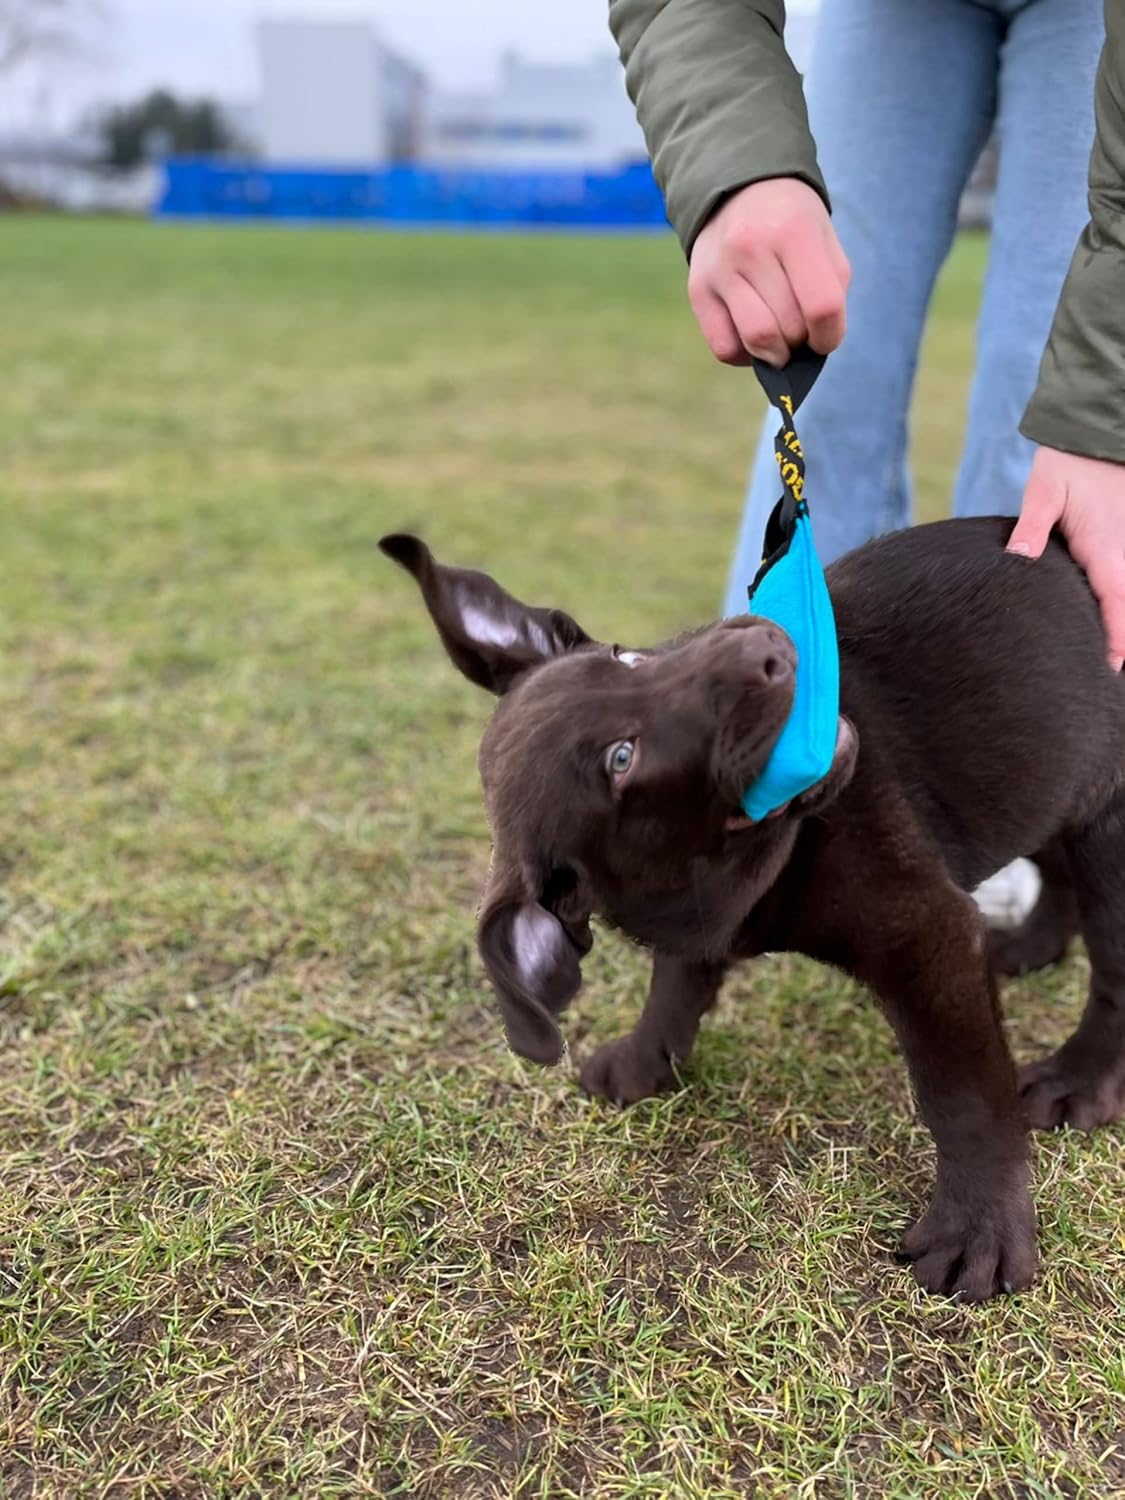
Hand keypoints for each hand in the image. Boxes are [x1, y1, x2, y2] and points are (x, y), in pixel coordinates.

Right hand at [687, 178, 850, 366]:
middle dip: (802, 341)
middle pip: (789, 327)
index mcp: (794, 231)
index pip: (821, 306)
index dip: (830, 335)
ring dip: (776, 353)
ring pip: (756, 340)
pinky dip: (745, 356)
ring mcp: (720, 270)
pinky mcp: (698, 290)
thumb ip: (831, 291)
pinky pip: (724, 347)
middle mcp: (751, 247)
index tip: (825, 337)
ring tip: (780, 341)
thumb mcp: (825, 240)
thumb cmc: (792, 224)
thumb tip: (816, 346)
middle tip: (801, 329)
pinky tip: (753, 340)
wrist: (739, 190)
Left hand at [1008, 445, 1124, 670]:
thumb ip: (1032, 528)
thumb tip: (1018, 561)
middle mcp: (1121, 554)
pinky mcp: (1116, 543)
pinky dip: (1113, 604)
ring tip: (1104, 661)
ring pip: (1122, 596)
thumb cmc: (1068, 462)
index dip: (1116, 641)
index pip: (1117, 607)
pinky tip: (1099, 619)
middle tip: (1101, 678)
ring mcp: (1123, 548)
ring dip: (1118, 623)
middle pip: (1124, 609)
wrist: (1094, 435)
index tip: (1110, 670)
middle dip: (1119, 642)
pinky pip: (1118, 581)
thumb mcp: (1044, 491)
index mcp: (1105, 551)